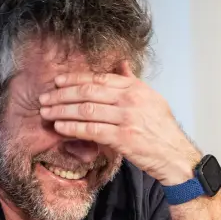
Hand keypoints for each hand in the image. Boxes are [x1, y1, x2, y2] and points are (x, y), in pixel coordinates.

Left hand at [38, 62, 201, 185]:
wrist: (175, 155)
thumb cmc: (162, 129)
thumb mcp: (151, 99)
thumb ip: (132, 82)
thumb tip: (121, 64)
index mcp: (135, 88)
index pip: (98, 79)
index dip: (74, 79)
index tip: (58, 82)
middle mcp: (131, 100)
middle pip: (88, 92)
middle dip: (62, 95)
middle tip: (45, 98)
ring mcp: (127, 118)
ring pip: (86, 110)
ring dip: (62, 111)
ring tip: (46, 113)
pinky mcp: (123, 138)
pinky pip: (91, 130)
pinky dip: (72, 128)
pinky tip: (60, 128)